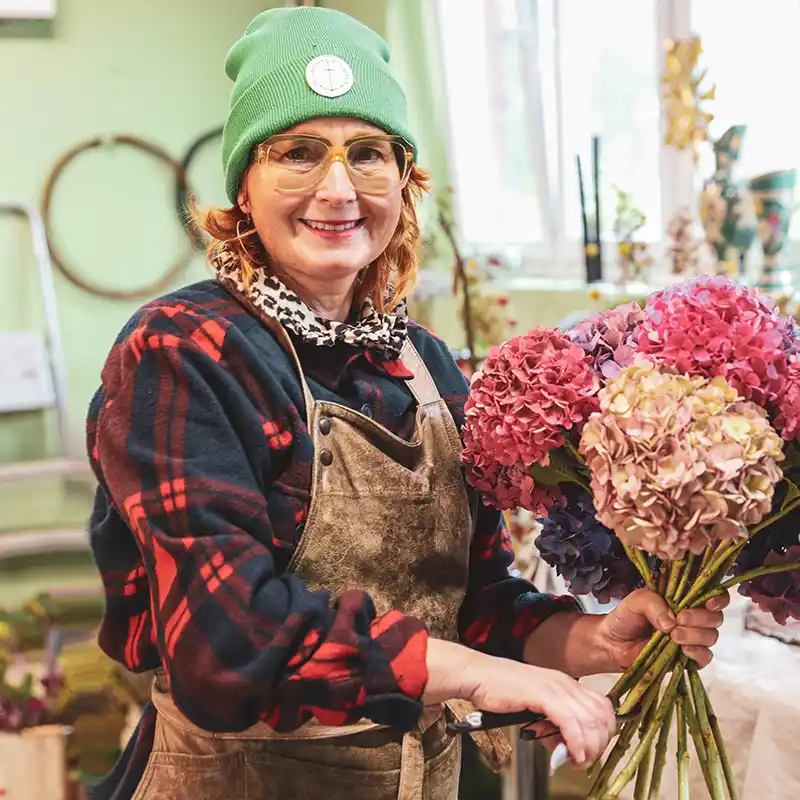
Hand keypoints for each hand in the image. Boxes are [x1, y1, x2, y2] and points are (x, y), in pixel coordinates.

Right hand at [423, 639, 615, 765]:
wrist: (479, 676)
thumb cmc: (500, 690)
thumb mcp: (534, 708)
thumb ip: (552, 724)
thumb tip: (564, 745)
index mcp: (564, 683)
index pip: (601, 706)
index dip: (603, 732)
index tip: (592, 749)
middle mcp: (564, 682)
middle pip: (601, 716)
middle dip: (598, 743)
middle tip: (585, 759)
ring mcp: (555, 687)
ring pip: (590, 721)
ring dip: (589, 747)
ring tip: (577, 760)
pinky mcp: (543, 694)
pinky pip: (571, 723)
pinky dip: (576, 742)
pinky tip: (572, 754)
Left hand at [598, 588, 729, 669]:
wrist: (613, 643)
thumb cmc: (626, 617)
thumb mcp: (636, 601)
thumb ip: (653, 603)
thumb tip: (672, 622)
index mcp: (682, 599)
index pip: (711, 595)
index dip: (718, 598)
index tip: (709, 602)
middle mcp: (691, 618)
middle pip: (715, 617)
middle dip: (701, 618)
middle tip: (680, 619)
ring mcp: (691, 639)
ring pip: (711, 636)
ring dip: (696, 635)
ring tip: (673, 635)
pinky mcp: (688, 658)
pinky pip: (705, 657)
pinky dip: (697, 653)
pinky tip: (682, 650)